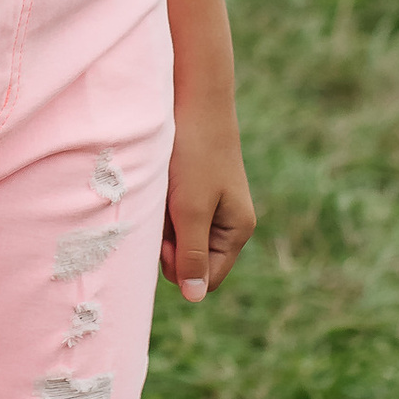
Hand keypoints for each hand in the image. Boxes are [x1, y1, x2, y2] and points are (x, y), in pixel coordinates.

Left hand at [160, 99, 254, 303]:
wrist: (192, 100)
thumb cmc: (194, 154)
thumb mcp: (191, 209)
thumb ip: (191, 254)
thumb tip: (195, 298)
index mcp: (237, 230)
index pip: (207, 278)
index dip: (181, 268)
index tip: (167, 239)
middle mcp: (226, 222)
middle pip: (189, 260)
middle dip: (170, 243)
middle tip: (163, 211)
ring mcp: (209, 206)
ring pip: (177, 237)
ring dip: (162, 223)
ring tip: (163, 191)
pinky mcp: (192, 191)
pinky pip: (171, 215)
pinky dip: (161, 205)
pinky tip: (161, 183)